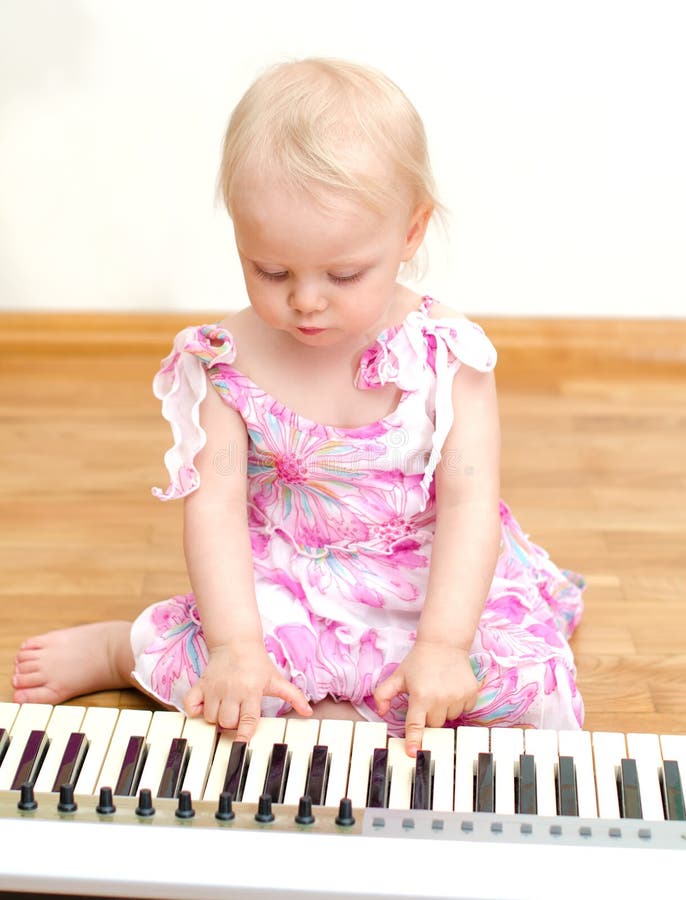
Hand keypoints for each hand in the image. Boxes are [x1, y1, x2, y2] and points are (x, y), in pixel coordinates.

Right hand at [183, 640, 311, 742]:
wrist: (236, 642)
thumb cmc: (257, 663)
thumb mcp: (276, 679)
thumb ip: (293, 696)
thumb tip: (308, 712)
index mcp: (251, 691)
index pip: (246, 719)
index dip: (244, 734)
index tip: (242, 743)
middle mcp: (231, 691)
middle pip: (227, 722)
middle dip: (233, 725)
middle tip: (238, 716)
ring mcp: (214, 688)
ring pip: (211, 718)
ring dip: (217, 719)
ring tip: (226, 710)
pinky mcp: (200, 684)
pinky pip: (190, 704)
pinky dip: (194, 710)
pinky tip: (204, 708)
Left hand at [373, 641, 478, 756]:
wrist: (444, 643)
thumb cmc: (419, 661)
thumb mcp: (398, 676)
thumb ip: (384, 694)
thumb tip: (380, 712)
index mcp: (420, 695)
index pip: (415, 724)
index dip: (414, 740)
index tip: (413, 753)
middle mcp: (440, 698)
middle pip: (434, 724)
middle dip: (429, 715)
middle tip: (426, 697)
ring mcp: (458, 697)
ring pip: (450, 718)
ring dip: (444, 710)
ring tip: (440, 690)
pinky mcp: (471, 694)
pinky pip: (464, 710)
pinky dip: (458, 704)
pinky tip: (452, 689)